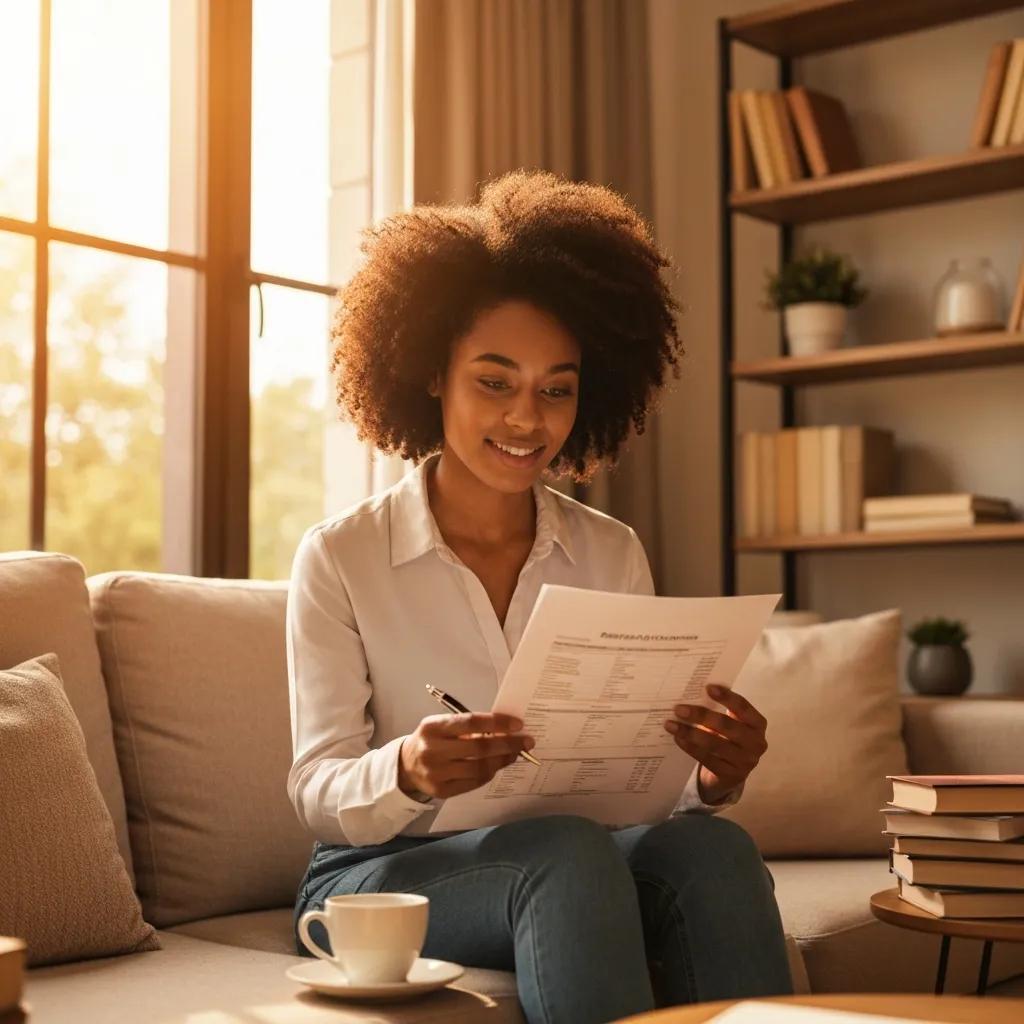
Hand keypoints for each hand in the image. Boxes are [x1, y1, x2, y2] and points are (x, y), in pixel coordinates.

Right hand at [398, 712, 534, 799]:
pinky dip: (490, 772)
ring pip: (479, 768)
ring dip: (502, 760)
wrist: (406, 765)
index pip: (471, 722)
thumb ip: (468, 727)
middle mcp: (432, 750)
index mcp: (433, 727)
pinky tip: (498, 765)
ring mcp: (436, 773)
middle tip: (526, 741)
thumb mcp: (442, 725)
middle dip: (507, 744)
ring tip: (515, 754)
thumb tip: (505, 730)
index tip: (518, 724)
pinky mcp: (442, 791)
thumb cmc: (431, 740)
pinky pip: (474, 782)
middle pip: (479, 747)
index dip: (497, 723)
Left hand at [664, 684, 766, 803]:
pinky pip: (708, 759)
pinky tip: (678, 739)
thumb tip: (693, 694)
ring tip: (671, 725)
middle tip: (679, 709)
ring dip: (690, 733)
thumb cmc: (730, 737)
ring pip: (715, 744)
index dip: (727, 697)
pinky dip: (691, 748)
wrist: (733, 772)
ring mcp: (745, 761)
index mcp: (757, 724)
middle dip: (701, 716)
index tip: (707, 687)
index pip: (743, 707)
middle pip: (727, 726)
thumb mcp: (732, 723)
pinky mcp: (731, 775)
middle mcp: (756, 743)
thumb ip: (719, 710)